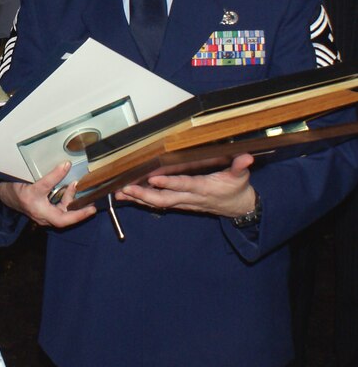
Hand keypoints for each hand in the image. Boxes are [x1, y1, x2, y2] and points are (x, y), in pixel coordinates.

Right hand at [0, 161, 96, 227]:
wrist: (4, 194)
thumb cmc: (17, 191)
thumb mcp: (35, 184)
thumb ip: (52, 176)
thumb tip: (67, 165)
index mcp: (41, 213)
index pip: (63, 220)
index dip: (79, 216)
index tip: (91, 210)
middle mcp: (44, 217)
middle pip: (65, 217)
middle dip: (78, 208)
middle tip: (91, 202)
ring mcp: (44, 214)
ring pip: (62, 211)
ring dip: (70, 199)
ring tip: (74, 185)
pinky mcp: (44, 209)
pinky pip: (58, 207)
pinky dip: (65, 198)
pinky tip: (68, 188)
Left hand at [114, 153, 256, 217]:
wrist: (237, 208)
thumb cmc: (237, 189)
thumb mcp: (241, 177)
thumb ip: (240, 167)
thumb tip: (246, 157)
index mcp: (204, 189)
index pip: (185, 185)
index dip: (170, 183)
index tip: (154, 179)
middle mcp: (190, 198)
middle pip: (164, 199)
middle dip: (144, 195)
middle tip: (126, 188)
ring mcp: (183, 203)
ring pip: (157, 203)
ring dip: (138, 198)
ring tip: (119, 192)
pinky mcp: (178, 204)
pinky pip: (157, 204)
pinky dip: (142, 200)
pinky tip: (127, 195)